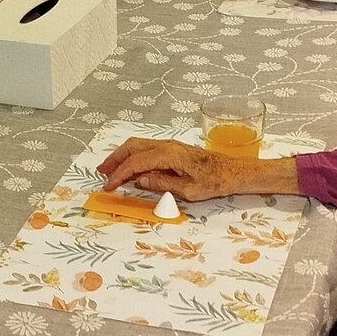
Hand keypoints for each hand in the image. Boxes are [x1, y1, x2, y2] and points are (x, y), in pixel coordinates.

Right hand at [97, 137, 297, 200]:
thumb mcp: (188, 190)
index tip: (108, 187)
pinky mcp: (173, 149)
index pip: (137, 163)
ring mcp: (170, 145)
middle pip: (133, 147)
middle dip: (115, 159)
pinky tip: (131, 167)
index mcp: (169, 154)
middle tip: (102, 173)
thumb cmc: (215, 182)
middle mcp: (167, 145)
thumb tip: (139, 181)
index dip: (120, 175)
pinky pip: (147, 148)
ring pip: (138, 145)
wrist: (234, 171)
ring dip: (122, 156)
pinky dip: (133, 155)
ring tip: (110, 169)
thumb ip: (162, 184)